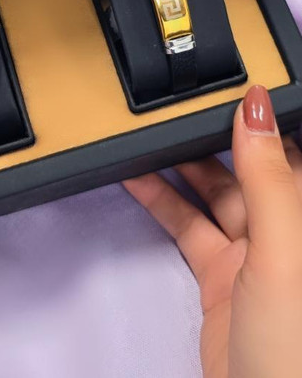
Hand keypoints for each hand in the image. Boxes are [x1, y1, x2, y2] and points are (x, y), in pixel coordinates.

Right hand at [123, 85, 301, 377]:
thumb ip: (268, 176)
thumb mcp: (282, 249)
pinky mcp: (221, 278)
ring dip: (181, 166)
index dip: (266, 116)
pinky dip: (163, 203)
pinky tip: (139, 181)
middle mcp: (287, 230)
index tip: (235, 81)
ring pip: (214, 195)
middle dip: (215, 136)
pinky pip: (189, 228)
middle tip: (180, 105)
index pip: (290, 149)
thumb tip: (257, 105)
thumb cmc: (294, 344)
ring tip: (148, 135)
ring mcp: (253, 256)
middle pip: (249, 168)